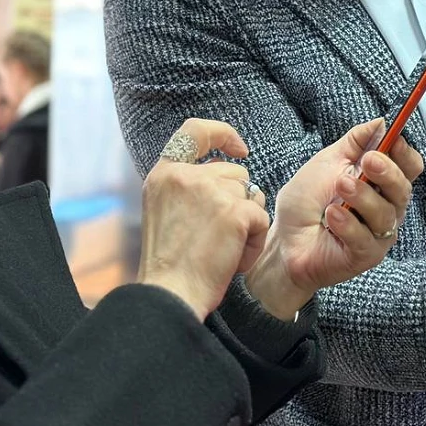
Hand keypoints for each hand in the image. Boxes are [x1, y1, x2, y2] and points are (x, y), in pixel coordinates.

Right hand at [138, 119, 270, 321]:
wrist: (170, 294)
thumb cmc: (170, 263)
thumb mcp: (164, 210)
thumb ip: (187, 185)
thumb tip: (227, 167)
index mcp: (164, 174)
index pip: (195, 131)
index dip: (222, 134)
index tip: (239, 149)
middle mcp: (186, 176)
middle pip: (235, 173)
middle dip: (237, 201)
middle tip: (217, 236)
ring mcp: (211, 191)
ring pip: (251, 196)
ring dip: (246, 223)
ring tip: (222, 250)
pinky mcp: (235, 211)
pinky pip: (261, 219)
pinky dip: (254, 242)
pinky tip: (233, 259)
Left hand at [244, 119, 422, 320]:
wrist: (283, 240)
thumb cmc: (306, 203)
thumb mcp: (327, 162)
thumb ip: (355, 142)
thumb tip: (381, 122)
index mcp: (381, 184)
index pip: (409, 167)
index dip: (405, 153)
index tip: (394, 139)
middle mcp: (385, 208)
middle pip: (404, 189)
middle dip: (388, 172)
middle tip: (367, 161)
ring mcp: (378, 234)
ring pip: (385, 214)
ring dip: (363, 196)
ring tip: (340, 187)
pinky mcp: (366, 256)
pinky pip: (366, 239)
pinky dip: (348, 224)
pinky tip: (331, 215)